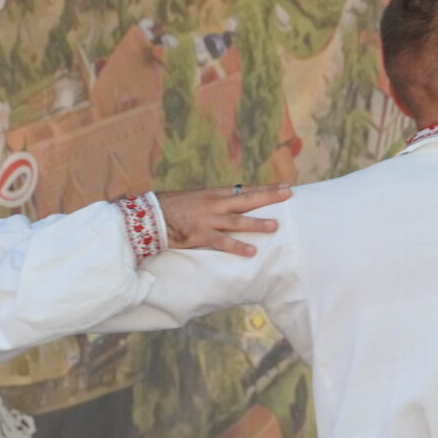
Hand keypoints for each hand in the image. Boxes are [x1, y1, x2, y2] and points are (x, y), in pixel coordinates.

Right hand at [157, 185, 290, 255]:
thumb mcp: (197, 199)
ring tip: (275, 226)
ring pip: (238, 221)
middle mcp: (214, 204)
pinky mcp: (199, 235)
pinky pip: (221, 242)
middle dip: (269, 197)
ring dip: (257, 224)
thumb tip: (232, 204)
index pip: (246, 189)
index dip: (266, 188)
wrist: (149, 215)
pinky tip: (251, 252)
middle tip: (289, 194)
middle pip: (247, 199)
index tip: (285, 186)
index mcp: (214, 194)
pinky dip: (237, 247)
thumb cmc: (172, 207)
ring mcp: (208, 219)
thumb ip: (215, 202)